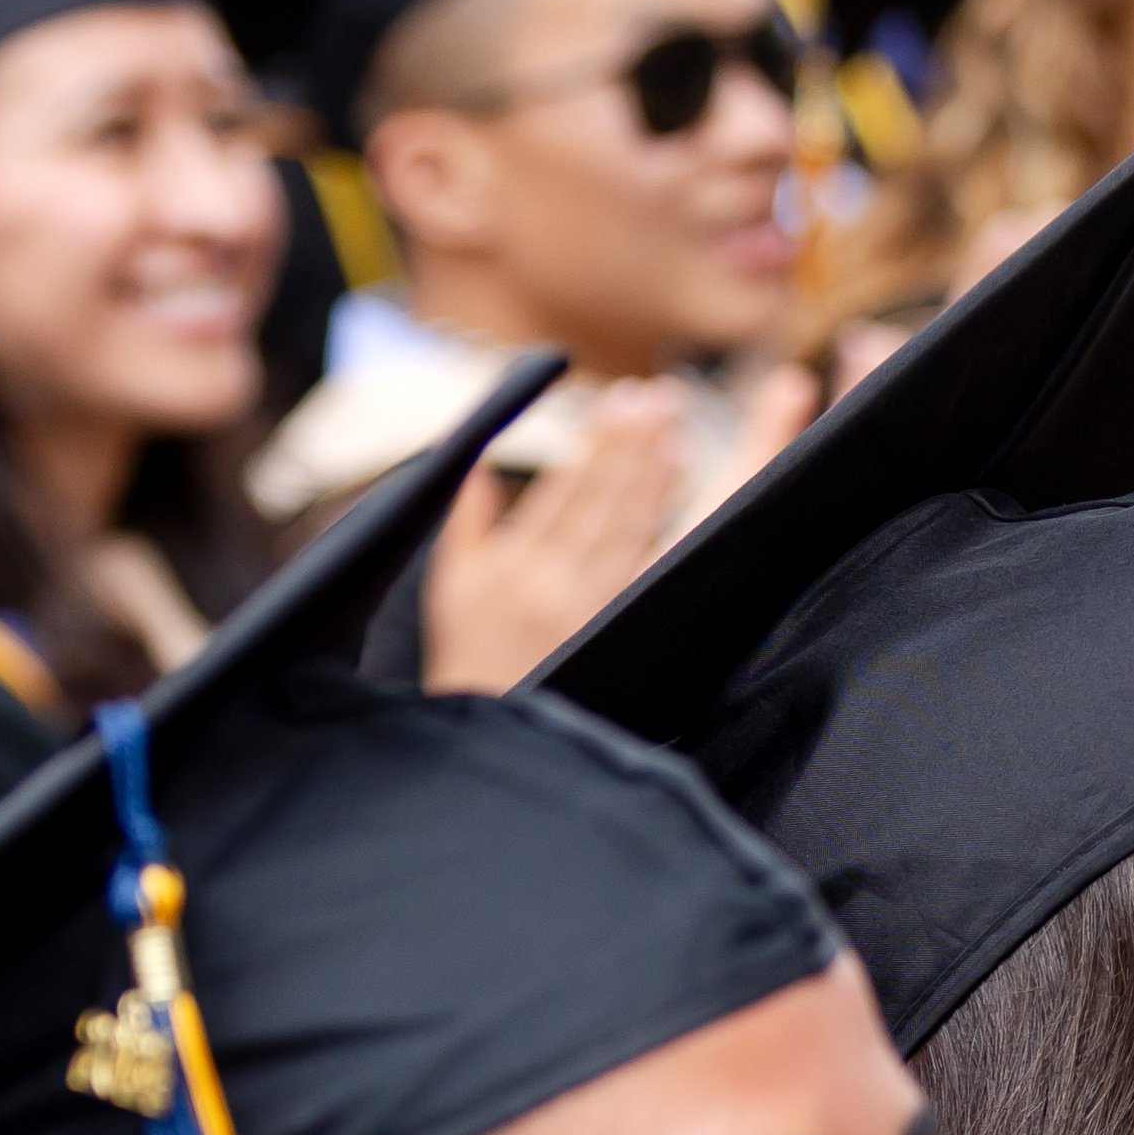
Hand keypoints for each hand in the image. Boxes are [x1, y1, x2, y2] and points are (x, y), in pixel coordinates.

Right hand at [424, 380, 695, 693]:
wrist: (496, 738)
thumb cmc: (470, 663)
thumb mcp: (452, 592)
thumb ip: (466, 524)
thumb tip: (476, 465)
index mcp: (506, 567)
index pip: (561, 490)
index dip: (595, 444)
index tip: (621, 401)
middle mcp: (545, 584)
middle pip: (598, 500)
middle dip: (630, 444)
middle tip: (661, 396)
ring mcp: (583, 610)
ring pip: (625, 528)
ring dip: (652, 473)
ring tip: (675, 427)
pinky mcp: (613, 632)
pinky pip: (641, 567)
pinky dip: (660, 523)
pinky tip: (681, 486)